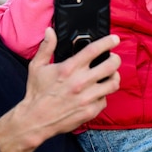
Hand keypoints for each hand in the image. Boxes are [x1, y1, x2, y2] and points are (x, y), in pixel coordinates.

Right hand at [0, 27, 120, 151]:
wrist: (35, 120)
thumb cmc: (37, 92)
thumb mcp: (37, 67)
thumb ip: (46, 47)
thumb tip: (50, 31)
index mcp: (69, 68)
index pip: (94, 50)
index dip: (107, 42)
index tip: (114, 39)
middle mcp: (81, 82)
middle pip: (110, 65)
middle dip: (115, 59)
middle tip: (113, 58)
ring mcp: (87, 97)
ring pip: (113, 83)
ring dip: (114, 76)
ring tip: (110, 75)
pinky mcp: (90, 111)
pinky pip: (105, 100)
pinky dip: (103, 95)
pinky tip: (97, 93)